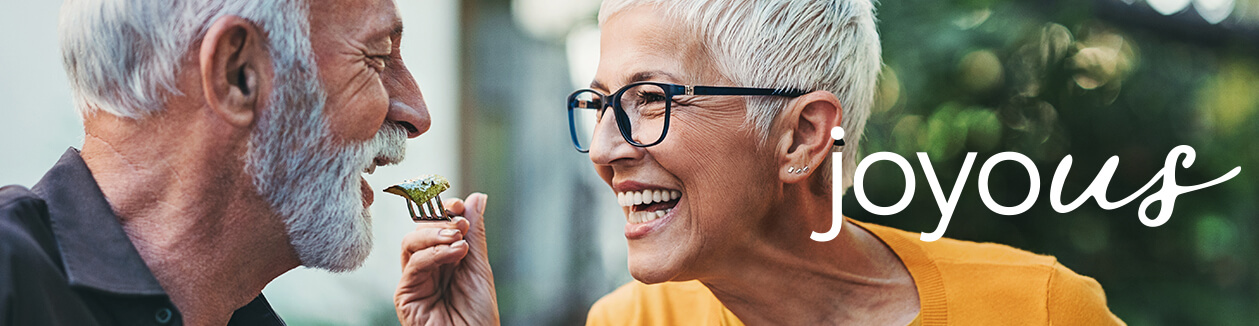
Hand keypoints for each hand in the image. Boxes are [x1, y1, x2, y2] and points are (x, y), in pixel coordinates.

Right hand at [395, 193, 498, 325]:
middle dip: (439, 220)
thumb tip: (477, 197)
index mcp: (444, 259)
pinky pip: (413, 265)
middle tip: (461, 224)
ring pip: (410, 242)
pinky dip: (433, 253)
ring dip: (434, 234)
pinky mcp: (406, 295)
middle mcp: (426, 268)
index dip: (444, 211)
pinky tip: (455, 252)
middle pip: (419, 229)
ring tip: (458, 239)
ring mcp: (414, 281)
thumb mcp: (479, 267)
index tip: (460, 206)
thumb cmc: (478, 315)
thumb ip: (475, 234)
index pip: (435, 225)